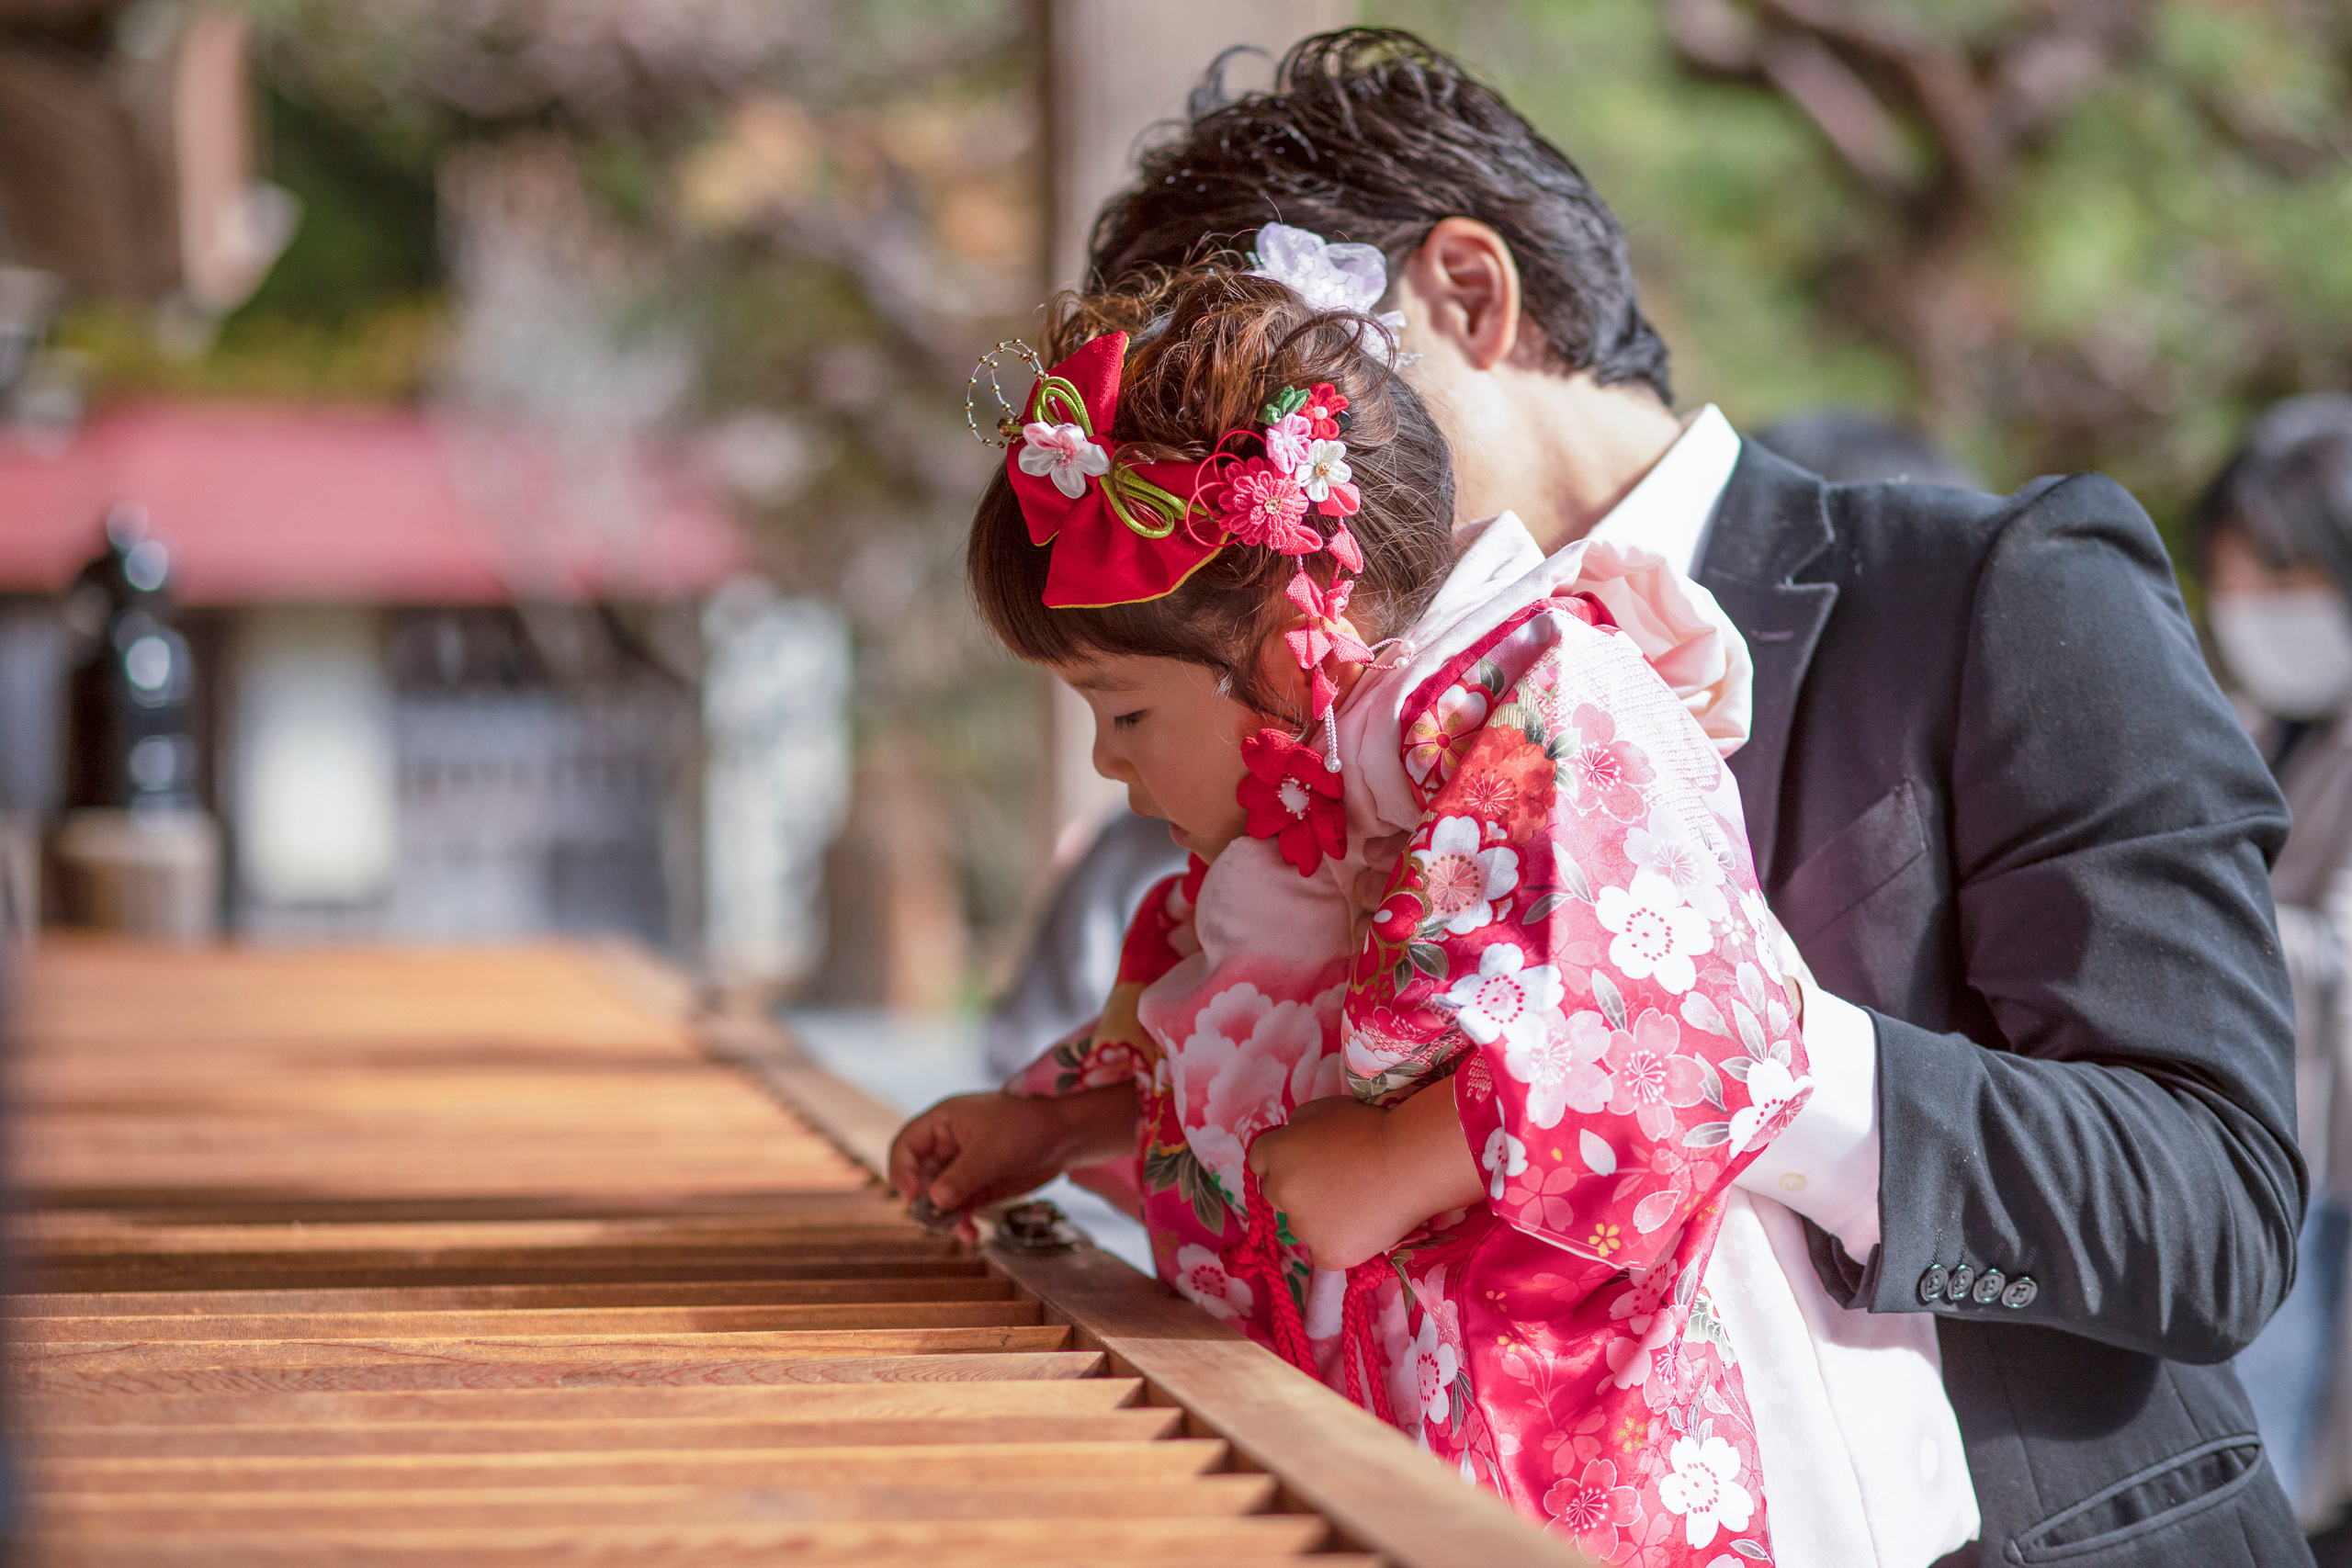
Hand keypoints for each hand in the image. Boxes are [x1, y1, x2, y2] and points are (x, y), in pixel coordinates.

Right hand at [887, 1084, 1139, 1215]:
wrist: (1067, 1134)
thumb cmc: (1028, 1126)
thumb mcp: (992, 1150)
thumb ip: (961, 1176)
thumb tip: (935, 1202)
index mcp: (942, 1123)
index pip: (906, 1146)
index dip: (902, 1171)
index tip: (913, 1195)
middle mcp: (947, 1146)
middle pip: (919, 1177)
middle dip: (924, 1201)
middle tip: (935, 1221)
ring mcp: (963, 1168)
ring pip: (938, 1198)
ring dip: (944, 1218)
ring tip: (959, 1230)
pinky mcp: (979, 1187)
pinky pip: (959, 1208)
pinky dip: (962, 1222)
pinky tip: (972, 1234)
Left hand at [1249, 1097, 1419, 1269]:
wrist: (1409, 1162)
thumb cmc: (1371, 1127)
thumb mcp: (1325, 1108)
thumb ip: (1298, 1126)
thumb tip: (1294, 1141)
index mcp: (1276, 1153)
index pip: (1260, 1161)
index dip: (1284, 1161)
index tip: (1305, 1163)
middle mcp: (1280, 1191)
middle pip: (1277, 1195)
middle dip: (1297, 1190)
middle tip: (1335, 1185)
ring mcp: (1302, 1227)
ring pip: (1303, 1226)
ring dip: (1320, 1218)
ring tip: (1359, 1204)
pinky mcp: (1325, 1254)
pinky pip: (1325, 1250)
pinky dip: (1341, 1241)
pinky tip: (1365, 1225)